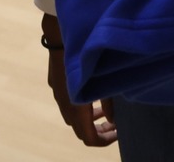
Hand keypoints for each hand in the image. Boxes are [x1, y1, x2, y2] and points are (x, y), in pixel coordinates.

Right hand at [42, 14, 116, 146]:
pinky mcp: (56, 81)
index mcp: (75, 107)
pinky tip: (91, 92)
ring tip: (104, 110)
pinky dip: (80, 106)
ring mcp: (58, 93)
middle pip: (80, 130)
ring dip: (88, 118)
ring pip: (73, 117)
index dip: (103, 140)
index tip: (118, 133)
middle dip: (97, 131)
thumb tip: (113, 120)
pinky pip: (68, 103)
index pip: (88, 137)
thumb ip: (108, 102)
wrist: (61, 34)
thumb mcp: (101, 79)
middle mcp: (64, 104)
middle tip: (113, 124)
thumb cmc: (84, 54)